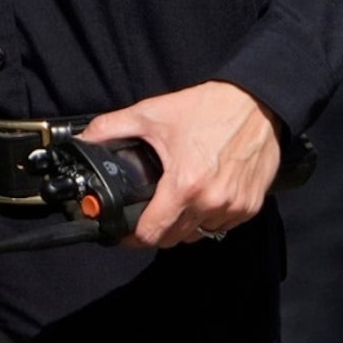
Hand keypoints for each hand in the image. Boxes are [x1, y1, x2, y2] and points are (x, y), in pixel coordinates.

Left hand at [82, 80, 281, 248]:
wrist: (259, 103)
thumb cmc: (211, 108)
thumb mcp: (154, 114)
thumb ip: (111, 128)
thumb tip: (82, 140)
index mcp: (184, 186)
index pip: (150, 235)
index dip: (131, 236)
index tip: (125, 230)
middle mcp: (211, 202)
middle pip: (173, 239)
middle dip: (157, 229)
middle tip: (151, 210)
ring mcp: (234, 206)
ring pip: (198, 234)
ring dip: (186, 224)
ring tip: (180, 200)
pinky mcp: (251, 205)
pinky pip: (223, 225)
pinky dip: (211, 216)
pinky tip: (206, 195)